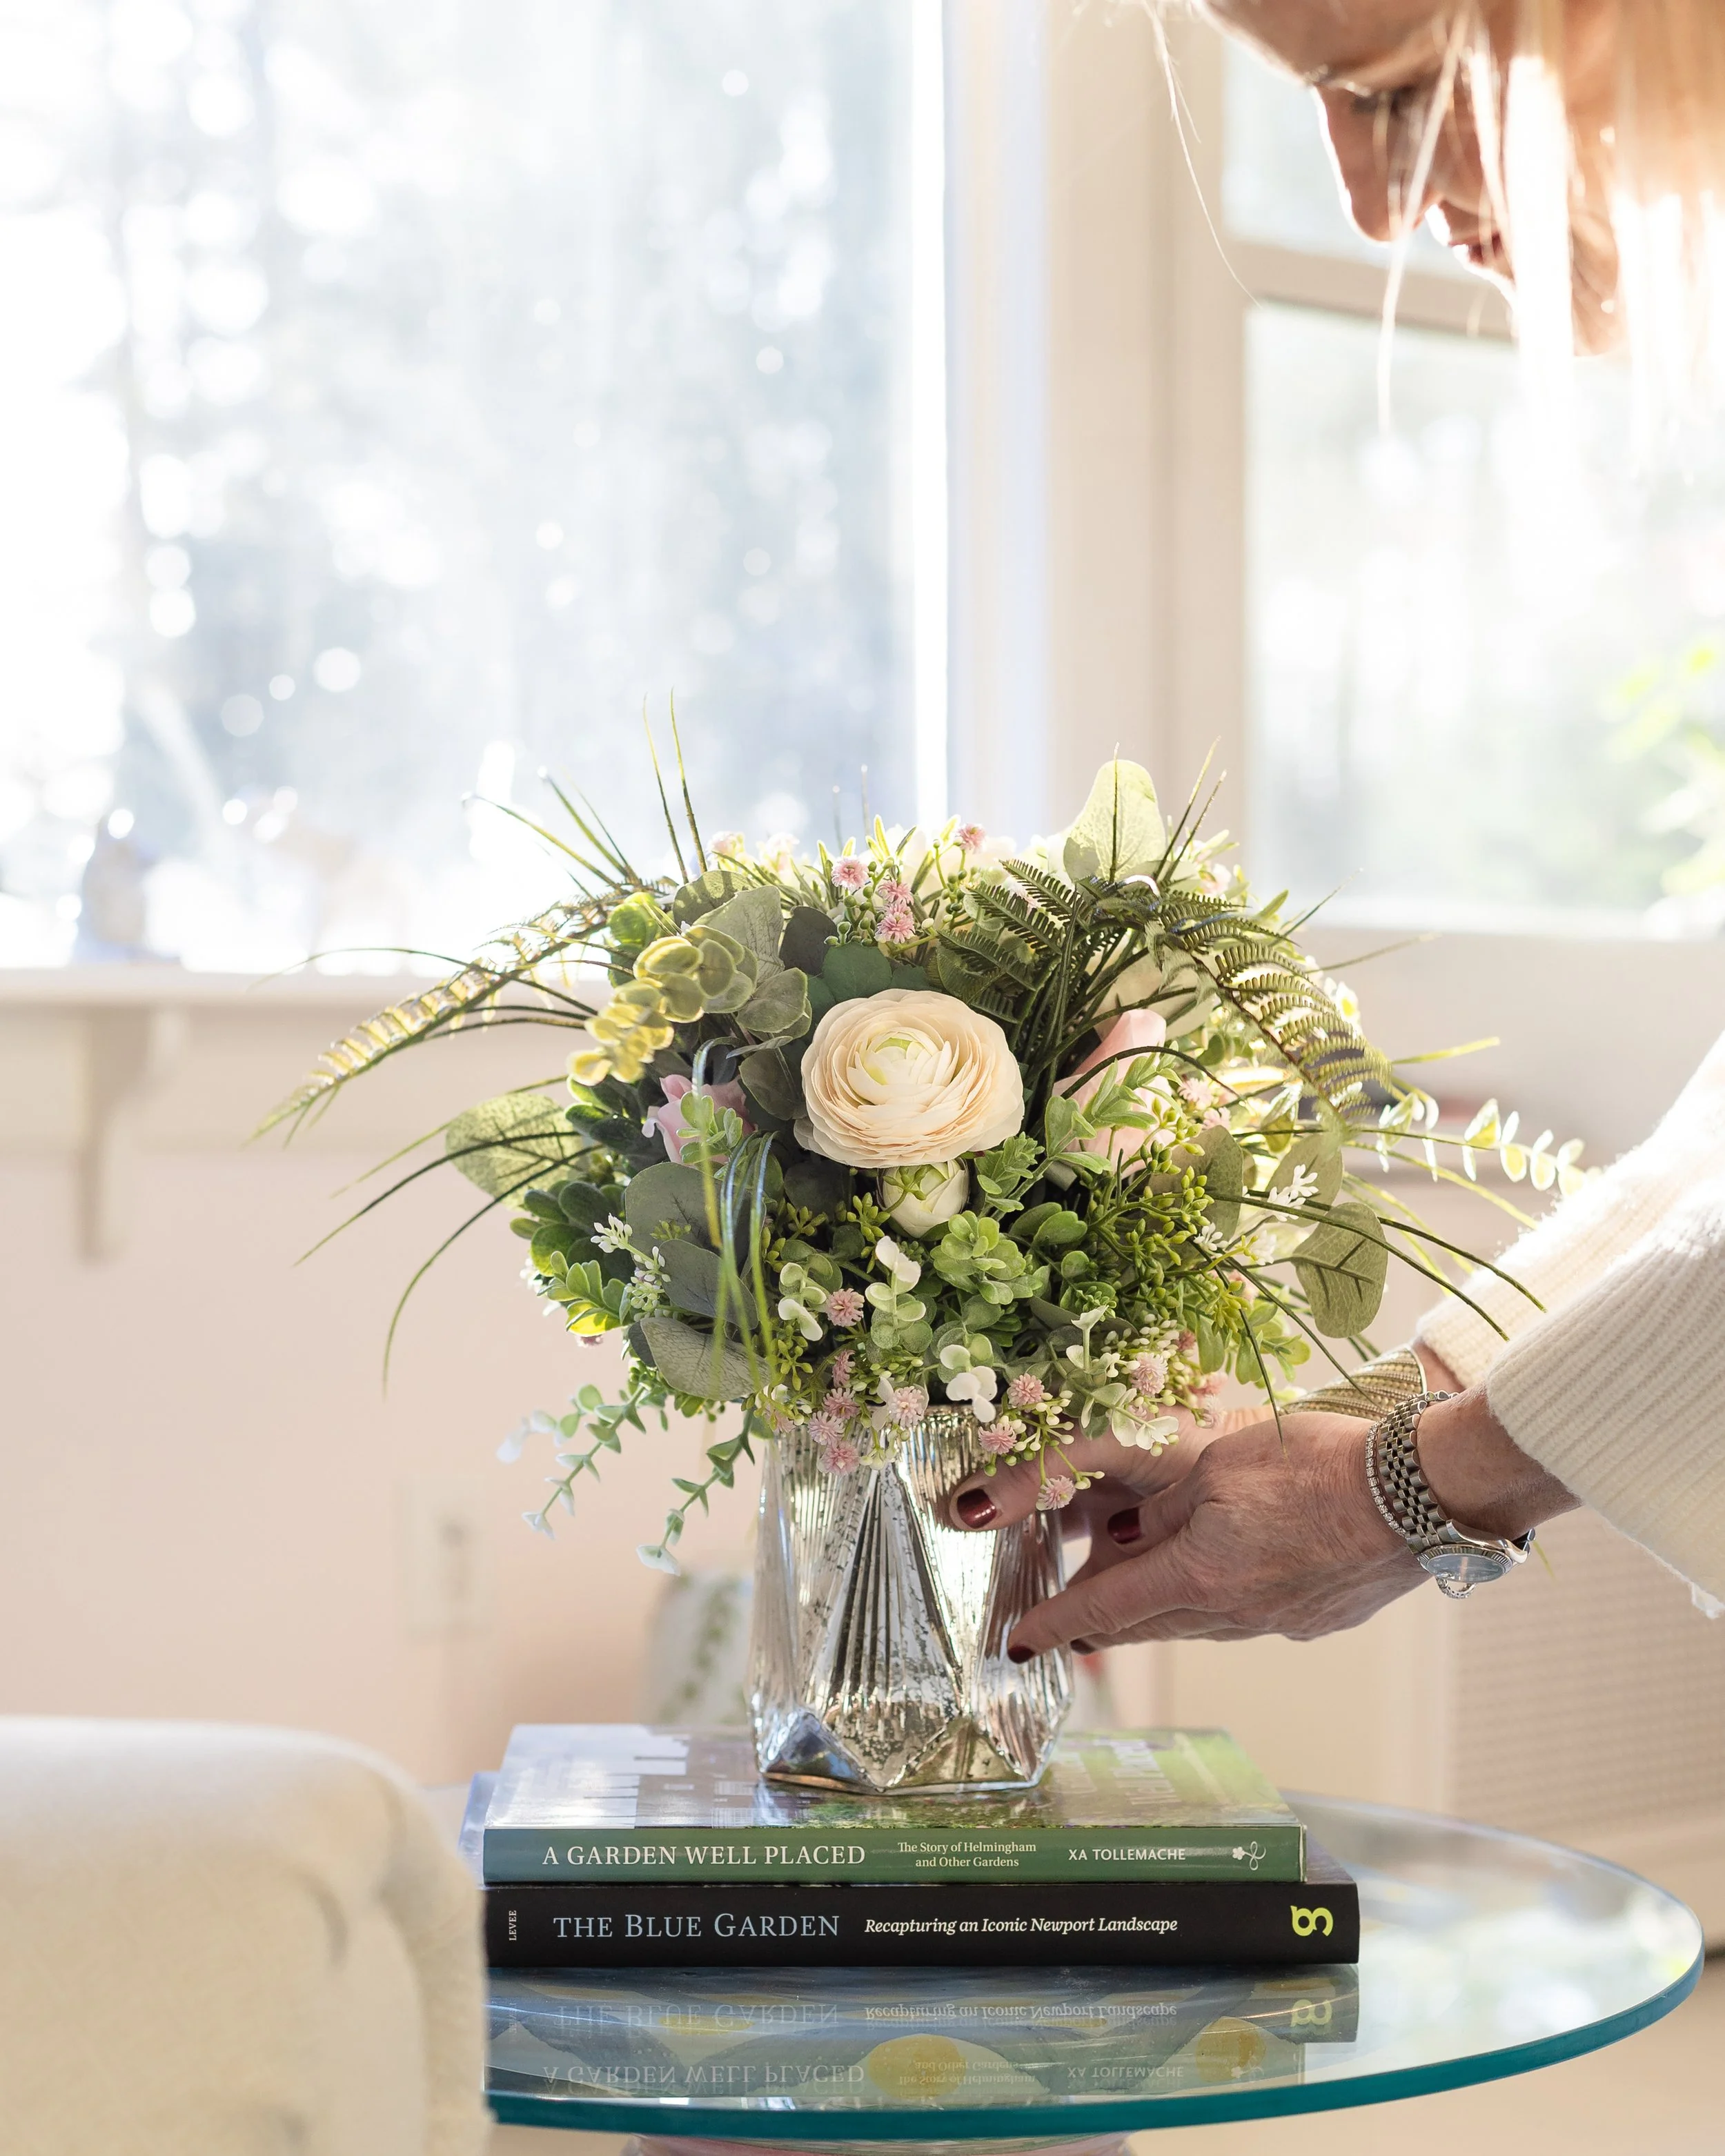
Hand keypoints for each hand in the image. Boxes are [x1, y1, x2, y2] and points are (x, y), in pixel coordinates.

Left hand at [950, 1373, 1578, 1655]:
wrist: (1416, 1493)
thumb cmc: (1317, 1462)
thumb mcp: (1216, 1465)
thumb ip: (1163, 1509)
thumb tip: (1126, 1540)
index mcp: (1198, 1572)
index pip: (1106, 1608)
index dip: (1056, 1624)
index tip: (1019, 1643)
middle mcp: (1233, 1611)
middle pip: (1147, 1625)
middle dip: (1099, 1624)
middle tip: (1062, 1625)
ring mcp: (1277, 1621)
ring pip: (1194, 1625)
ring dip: (1155, 1616)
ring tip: (1126, 1607)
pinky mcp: (1315, 1618)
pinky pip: (1243, 1618)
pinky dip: (1212, 1606)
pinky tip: (1216, 1586)